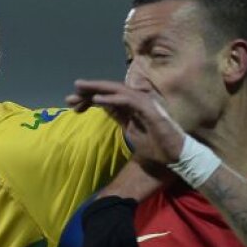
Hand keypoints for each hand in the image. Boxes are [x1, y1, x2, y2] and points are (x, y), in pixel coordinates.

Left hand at [66, 80, 186, 164]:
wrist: (176, 158)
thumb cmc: (157, 147)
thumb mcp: (131, 131)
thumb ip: (120, 117)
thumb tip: (104, 107)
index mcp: (133, 106)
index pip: (108, 97)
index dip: (89, 99)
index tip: (72, 105)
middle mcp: (138, 101)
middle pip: (110, 91)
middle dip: (89, 91)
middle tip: (70, 95)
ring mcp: (145, 103)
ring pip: (117, 90)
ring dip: (97, 89)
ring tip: (79, 89)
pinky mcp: (149, 109)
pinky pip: (127, 101)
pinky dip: (112, 99)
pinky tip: (97, 101)